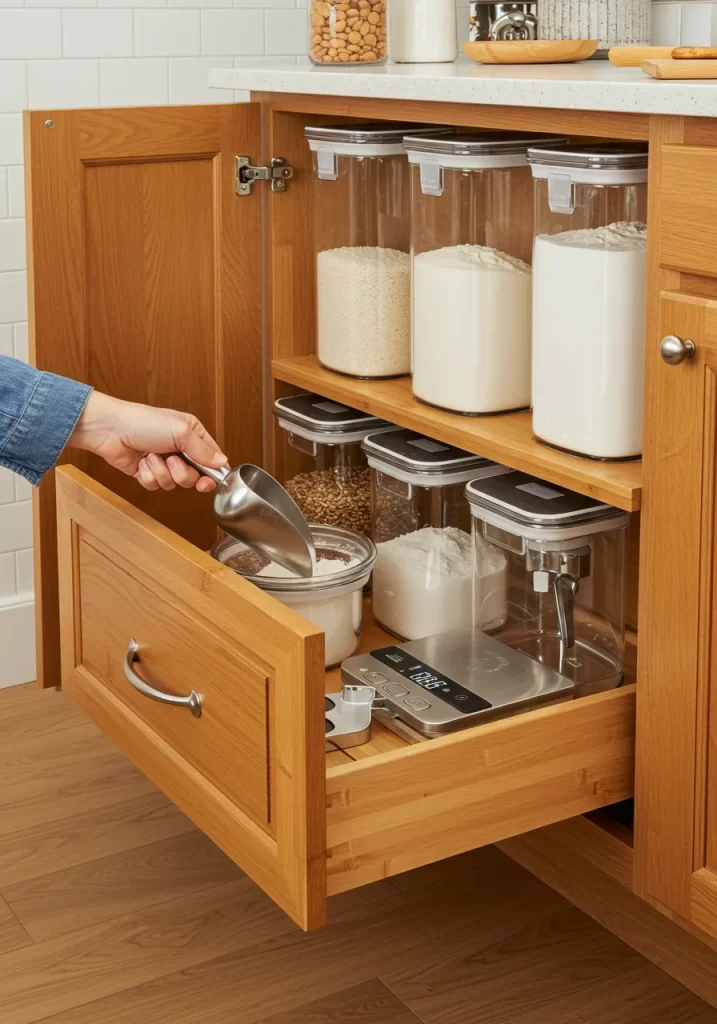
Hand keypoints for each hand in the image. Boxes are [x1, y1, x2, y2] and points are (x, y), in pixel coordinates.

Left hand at [68, 392, 227, 492]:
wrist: (110, 429)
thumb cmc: (143, 422)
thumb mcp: (181, 432)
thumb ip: (203, 450)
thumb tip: (222, 462)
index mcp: (192, 434)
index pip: (212, 459)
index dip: (211, 473)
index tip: (207, 482)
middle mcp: (180, 449)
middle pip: (194, 476)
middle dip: (182, 473)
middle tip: (173, 462)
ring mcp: (163, 462)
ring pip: (175, 483)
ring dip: (162, 472)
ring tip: (152, 457)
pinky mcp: (148, 472)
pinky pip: (156, 486)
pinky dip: (148, 476)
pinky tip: (142, 462)